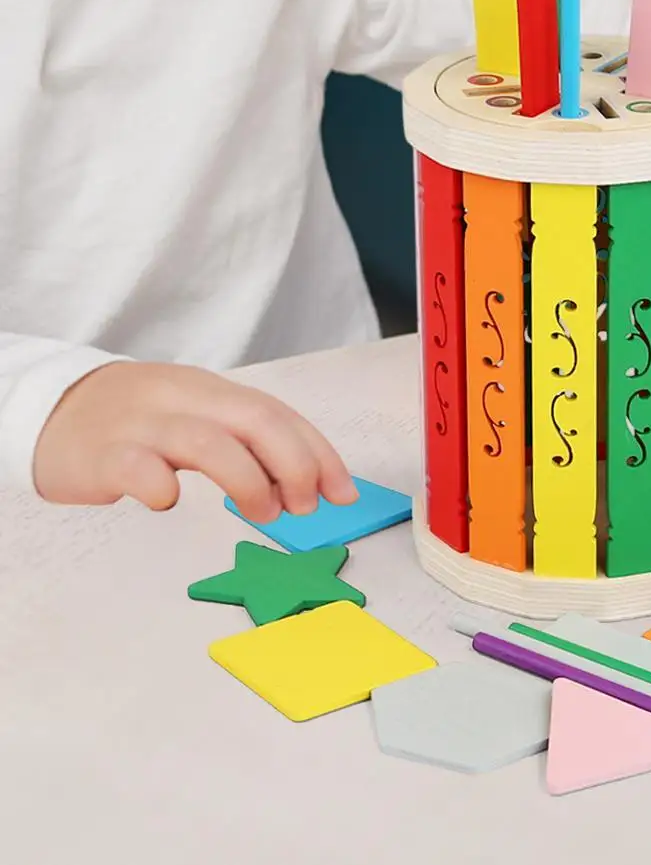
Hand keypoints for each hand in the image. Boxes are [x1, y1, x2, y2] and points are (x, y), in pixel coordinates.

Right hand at [32, 362, 357, 519]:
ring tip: (263, 512)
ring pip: (207, 441)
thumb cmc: (140, 422)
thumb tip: (300, 485)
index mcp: (214, 391)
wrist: (54, 408)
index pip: (279, 414)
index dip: (318, 453)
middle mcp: (185, 399)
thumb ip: (245, 444)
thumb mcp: (197, 419)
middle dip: (295, 463)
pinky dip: (160, 484)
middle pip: (255, 418)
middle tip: (306, 505)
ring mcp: (143, 425)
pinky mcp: (102, 455)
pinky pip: (137, 466)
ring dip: (247, 480)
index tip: (343, 493)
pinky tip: (169, 501)